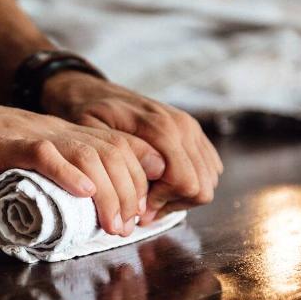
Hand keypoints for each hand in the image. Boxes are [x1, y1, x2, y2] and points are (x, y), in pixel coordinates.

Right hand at [0, 80, 165, 235]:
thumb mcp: (19, 157)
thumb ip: (44, 175)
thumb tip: (69, 208)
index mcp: (61, 134)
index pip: (118, 145)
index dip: (138, 176)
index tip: (140, 209)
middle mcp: (55, 130)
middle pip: (114, 151)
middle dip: (131, 192)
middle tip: (127, 226)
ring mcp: (32, 134)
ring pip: (89, 154)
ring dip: (110, 191)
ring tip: (114, 223)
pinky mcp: (6, 144)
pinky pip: (44, 153)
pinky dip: (68, 173)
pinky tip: (83, 192)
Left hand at [41, 71, 222, 224]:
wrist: (93, 93)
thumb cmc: (90, 116)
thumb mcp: (93, 139)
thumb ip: (122, 166)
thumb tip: (144, 201)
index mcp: (162, 129)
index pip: (185, 183)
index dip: (162, 203)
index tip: (137, 206)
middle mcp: (183, 127)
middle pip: (201, 187)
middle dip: (172, 203)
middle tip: (144, 205)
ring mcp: (192, 129)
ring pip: (208, 182)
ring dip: (181, 196)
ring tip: (151, 194)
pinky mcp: (195, 133)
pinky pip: (210, 170)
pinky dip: (190, 183)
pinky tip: (161, 184)